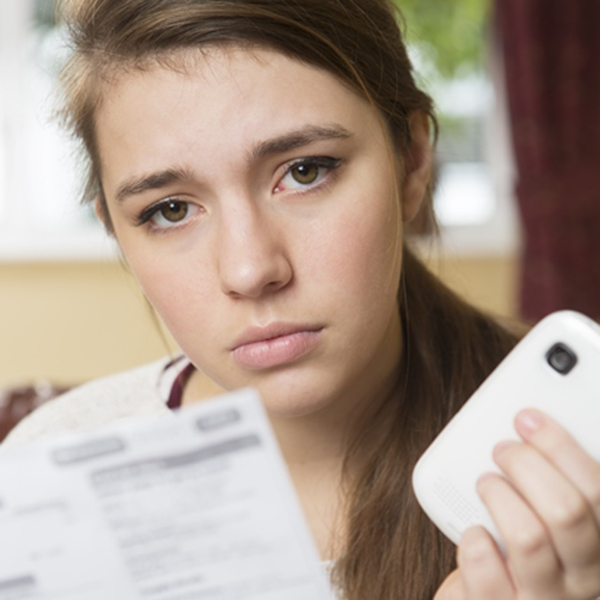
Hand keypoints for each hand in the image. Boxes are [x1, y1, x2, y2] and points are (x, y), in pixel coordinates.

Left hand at [434, 409, 599, 598]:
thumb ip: (554, 486)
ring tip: (487, 484)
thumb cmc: (526, 558)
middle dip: (526, 465)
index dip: (560, 445)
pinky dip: (474, 538)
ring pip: (528, 536)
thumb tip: (529, 427)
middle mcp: (585, 580)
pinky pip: (484, 564)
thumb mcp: (554, 523)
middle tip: (502, 450)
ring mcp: (545, 599)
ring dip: (499, 496)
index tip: (528, 418)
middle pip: (567, 511)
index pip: (598, 489)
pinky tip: (475, 532)